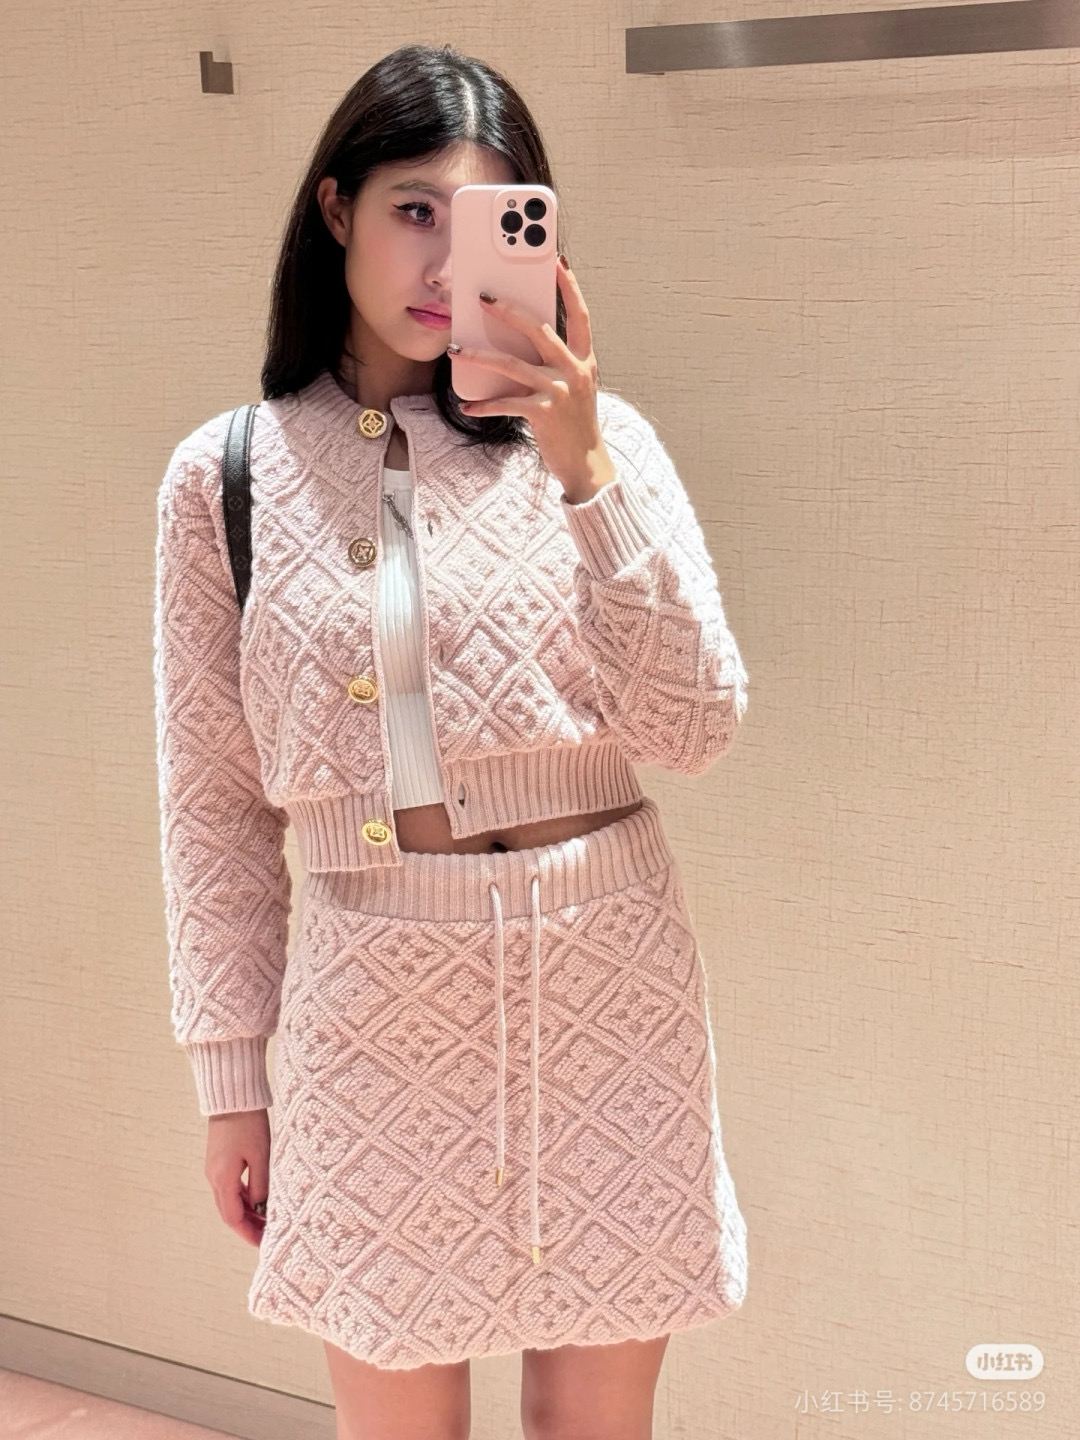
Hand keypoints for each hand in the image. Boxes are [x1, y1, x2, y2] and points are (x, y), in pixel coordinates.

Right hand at [204, 1108, 270, 1247]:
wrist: (232, 1096)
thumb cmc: (248, 1123)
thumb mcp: (261, 1155)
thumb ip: (261, 1184)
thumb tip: (262, 1208)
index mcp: (223, 1178)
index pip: (233, 1217)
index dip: (248, 1233)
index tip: (263, 1243)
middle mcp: (214, 1176)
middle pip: (229, 1212)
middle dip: (247, 1226)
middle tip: (267, 1236)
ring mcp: (215, 1168)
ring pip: (229, 1199)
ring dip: (246, 1212)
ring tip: (266, 1220)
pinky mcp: (219, 1159)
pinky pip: (230, 1186)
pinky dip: (243, 1197)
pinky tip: (258, 1198)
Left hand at [450, 257, 616, 500]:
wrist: (586, 463)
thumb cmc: (574, 421)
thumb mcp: (574, 386)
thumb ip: (556, 362)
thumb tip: (520, 340)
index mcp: (584, 359)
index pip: (580, 315)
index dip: (569, 287)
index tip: (555, 262)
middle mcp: (574, 371)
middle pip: (539, 329)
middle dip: (509, 310)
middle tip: (484, 297)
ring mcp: (559, 392)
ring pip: (513, 364)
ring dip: (480, 356)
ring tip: (456, 350)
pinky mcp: (544, 414)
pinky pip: (507, 403)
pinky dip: (485, 405)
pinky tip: (468, 406)